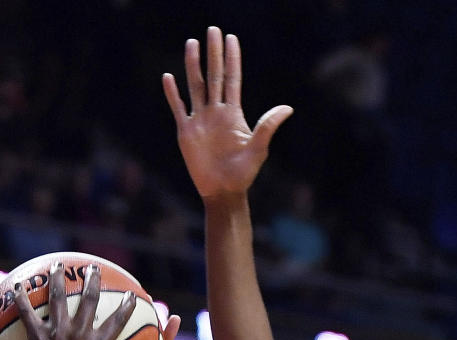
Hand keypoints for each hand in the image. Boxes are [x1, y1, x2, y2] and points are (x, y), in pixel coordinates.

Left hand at [11, 264, 149, 339]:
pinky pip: (27, 313)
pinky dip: (21, 299)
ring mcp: (57, 335)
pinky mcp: (37, 339)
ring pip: (58, 299)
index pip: (117, 322)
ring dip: (58, 279)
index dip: (126, 306)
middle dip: (93, 280)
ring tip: (58, 266)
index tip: (132, 294)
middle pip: (89, 300)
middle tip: (93, 267)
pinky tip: (17, 285)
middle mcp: (78, 336)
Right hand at [163, 27, 292, 201]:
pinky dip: (173, 93)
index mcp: (233, 114)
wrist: (223, 192)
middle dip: (213, 53)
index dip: (232, 58)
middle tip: (212, 30)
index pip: (233, 79)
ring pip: (196, 86)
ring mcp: (200, 121)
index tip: (231, 38)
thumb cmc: (243, 174)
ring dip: (193, 65)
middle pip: (214, 75)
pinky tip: (168, 77)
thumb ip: (268, 126)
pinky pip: (178, 108)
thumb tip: (287, 108)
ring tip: (192, 42)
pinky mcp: (186, 133)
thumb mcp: (258, 149)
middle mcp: (216, 112)